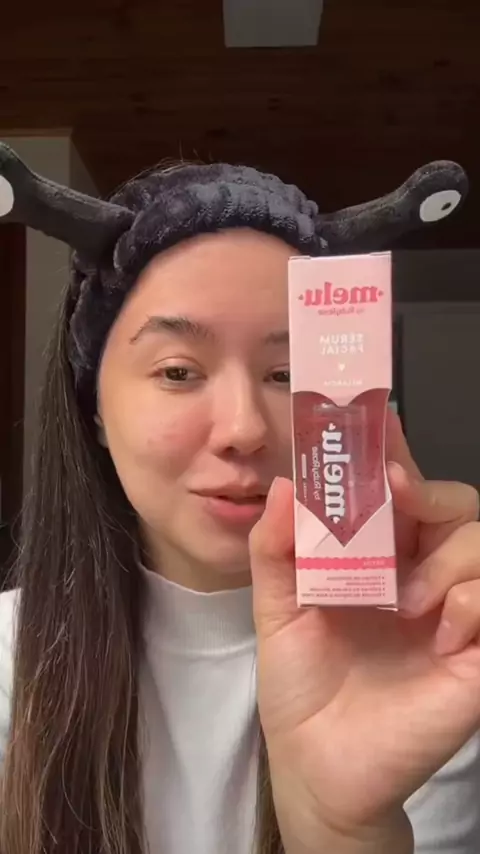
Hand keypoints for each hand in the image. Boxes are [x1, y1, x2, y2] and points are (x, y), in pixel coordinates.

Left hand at [249, 412, 479, 853]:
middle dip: (421, 486)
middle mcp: (418, 572)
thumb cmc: (302, 686)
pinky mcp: (478, 650)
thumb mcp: (276, 609)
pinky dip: (468, 600)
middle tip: (392, 491)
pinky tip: (437, 634)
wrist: (320, 765)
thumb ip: (276, 547)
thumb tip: (284, 486)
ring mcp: (453, 609)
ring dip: (440, 556)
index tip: (374, 415)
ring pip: (476, 536)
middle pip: (448, 499)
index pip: (393, 491)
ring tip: (403, 601)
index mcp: (373, 557)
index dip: (389, 450)